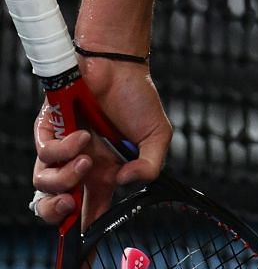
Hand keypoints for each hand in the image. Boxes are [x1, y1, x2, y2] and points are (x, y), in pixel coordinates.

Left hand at [31, 57, 170, 226]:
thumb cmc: (137, 96)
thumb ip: (150, 166)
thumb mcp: (157, 135)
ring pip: (44, 185)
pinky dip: (65, 149)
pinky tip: (83, 134)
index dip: (85, 230)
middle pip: (56, 206)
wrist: (118, 64)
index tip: (83, 249)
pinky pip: (45, 155)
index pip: (90, 210)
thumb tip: (126, 183)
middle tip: (70, 205)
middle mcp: (80, 165)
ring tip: (87, 159)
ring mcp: (63, 150)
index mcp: (105, 172)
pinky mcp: (48, 132)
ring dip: (65, 178)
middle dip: (57, 214)